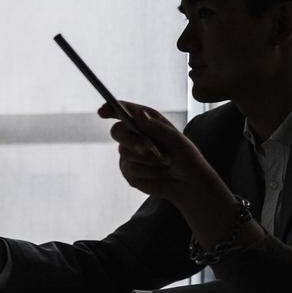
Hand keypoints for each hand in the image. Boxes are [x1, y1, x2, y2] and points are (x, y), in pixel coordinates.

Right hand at [98, 101, 223, 210]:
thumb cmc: (186, 157)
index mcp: (147, 121)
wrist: (188, 183)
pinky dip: (147, 172)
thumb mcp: (175, 140)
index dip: (110, 109)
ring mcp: (129, 154)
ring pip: (125, 153)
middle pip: (117, 131)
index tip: (103, 112)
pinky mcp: (128, 171)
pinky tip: (159, 173)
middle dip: (132, 139)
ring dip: (148, 159)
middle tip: (149, 148)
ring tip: (166, 163)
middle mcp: (135, 135)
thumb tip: (138, 113)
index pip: (124, 110)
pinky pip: (129, 170)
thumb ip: (155, 127)